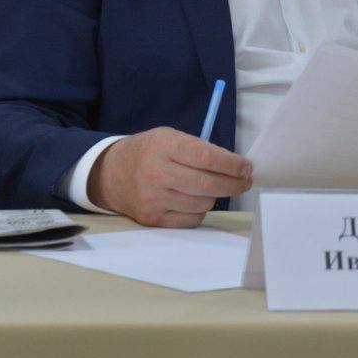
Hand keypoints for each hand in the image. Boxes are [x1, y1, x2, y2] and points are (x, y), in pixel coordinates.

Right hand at [88, 126, 252, 227]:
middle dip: (233, 184)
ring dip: (215, 197)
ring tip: (211, 187)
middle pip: (207, 185)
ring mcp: (153, 199)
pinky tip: (194, 200)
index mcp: (163, 146)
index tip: (246, 167)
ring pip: (202, 204)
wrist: (111, 173)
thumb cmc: (149, 152)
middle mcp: (156, 173)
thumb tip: (236, 166)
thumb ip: (200, 149)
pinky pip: (190, 220)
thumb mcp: (170, 137)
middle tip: (245, 181)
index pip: (205, 158)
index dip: (231, 164)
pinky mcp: (152, 219)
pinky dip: (199, 210)